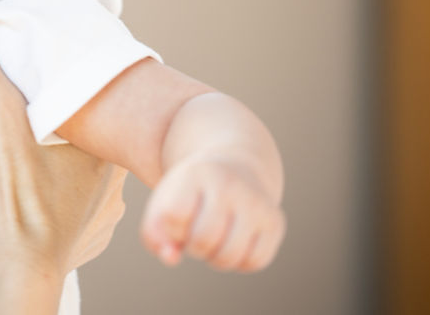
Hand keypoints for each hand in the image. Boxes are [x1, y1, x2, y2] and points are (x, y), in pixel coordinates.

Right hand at [0, 17, 125, 313]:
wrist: (12, 276)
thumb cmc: (15, 202)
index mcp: (105, 141)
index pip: (97, 90)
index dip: (70, 71)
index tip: (46, 59)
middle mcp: (112, 176)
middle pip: (86, 126)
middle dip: (56, 109)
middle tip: (27, 96)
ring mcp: (98, 211)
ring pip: (77, 162)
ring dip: (52, 148)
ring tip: (23, 136)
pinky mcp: (78, 235)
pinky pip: (68, 195)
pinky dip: (48, 182)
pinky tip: (27, 178)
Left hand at [140, 152, 285, 271]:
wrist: (235, 167)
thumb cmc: (192, 193)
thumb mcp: (165, 202)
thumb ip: (154, 235)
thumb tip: (171, 258)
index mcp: (197, 173)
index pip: (174, 217)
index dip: (171, 228)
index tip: (178, 216)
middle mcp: (230, 184)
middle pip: (202, 240)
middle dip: (193, 246)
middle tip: (196, 231)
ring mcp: (256, 202)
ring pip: (229, 256)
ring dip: (215, 258)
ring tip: (214, 239)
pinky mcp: (275, 221)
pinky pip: (254, 261)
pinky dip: (240, 262)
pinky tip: (234, 243)